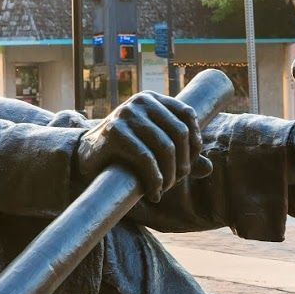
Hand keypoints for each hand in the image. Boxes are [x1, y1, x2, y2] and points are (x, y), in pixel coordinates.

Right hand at [74, 92, 212, 201]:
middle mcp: (140, 102)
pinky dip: (155, 180)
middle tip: (177, 182)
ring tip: (164, 190)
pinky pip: (146, 158)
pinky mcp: (114, 132)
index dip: (195, 142)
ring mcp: (126, 114)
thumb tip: (209, 168)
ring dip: (170, 175)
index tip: (189, 166)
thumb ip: (181, 156)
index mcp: (152, 99)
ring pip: (165, 147)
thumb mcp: (154, 151)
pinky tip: (154, 193)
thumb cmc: (124, 154)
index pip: (187, 115)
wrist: (85, 158)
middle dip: (183, 162)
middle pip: (179, 133)